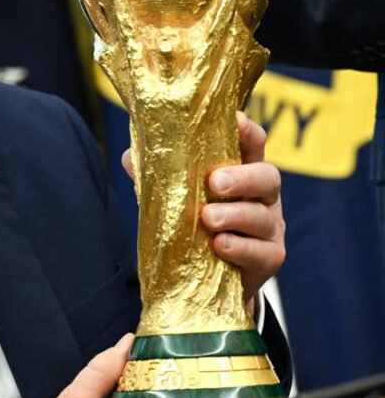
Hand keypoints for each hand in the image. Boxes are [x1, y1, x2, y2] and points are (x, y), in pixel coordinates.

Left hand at [121, 111, 285, 308]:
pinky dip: (241, 248)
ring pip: (263, 216)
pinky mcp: (270, 257)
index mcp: (242, 171)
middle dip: (242, 177)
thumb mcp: (174, 197)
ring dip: (235, 215)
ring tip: (208, 218)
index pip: (252, 143)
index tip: (235, 119)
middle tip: (214, 182)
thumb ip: (155, 176)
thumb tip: (128, 157)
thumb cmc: (192, 225)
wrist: (204, 278)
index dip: (247, 129)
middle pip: (267, 177)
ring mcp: (270, 227)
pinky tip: (221, 245)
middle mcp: (262, 196)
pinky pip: (262, 252)